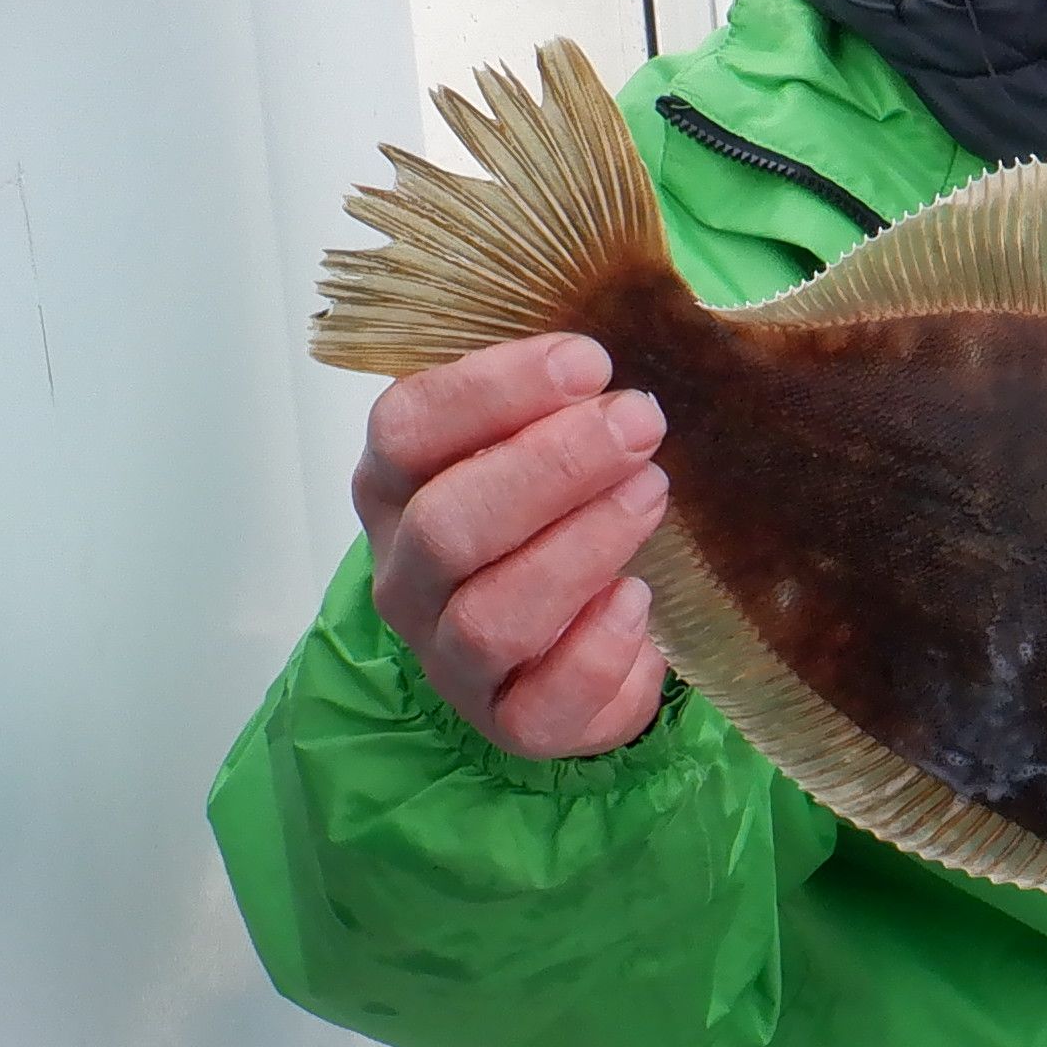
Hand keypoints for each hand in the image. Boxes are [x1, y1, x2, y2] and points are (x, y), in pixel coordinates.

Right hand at [352, 336, 671, 761]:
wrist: (581, 634)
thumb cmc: (556, 513)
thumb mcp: (541, 436)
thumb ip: (555, 391)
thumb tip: (621, 326)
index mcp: (396, 483)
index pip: (407, 427)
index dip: (494, 390)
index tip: (589, 360)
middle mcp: (406, 573)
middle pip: (447, 524)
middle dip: (552, 467)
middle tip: (641, 422)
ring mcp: (447, 656)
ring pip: (489, 616)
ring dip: (581, 548)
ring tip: (650, 494)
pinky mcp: (506, 720)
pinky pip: (538, 706)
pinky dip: (595, 651)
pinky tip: (638, 601)